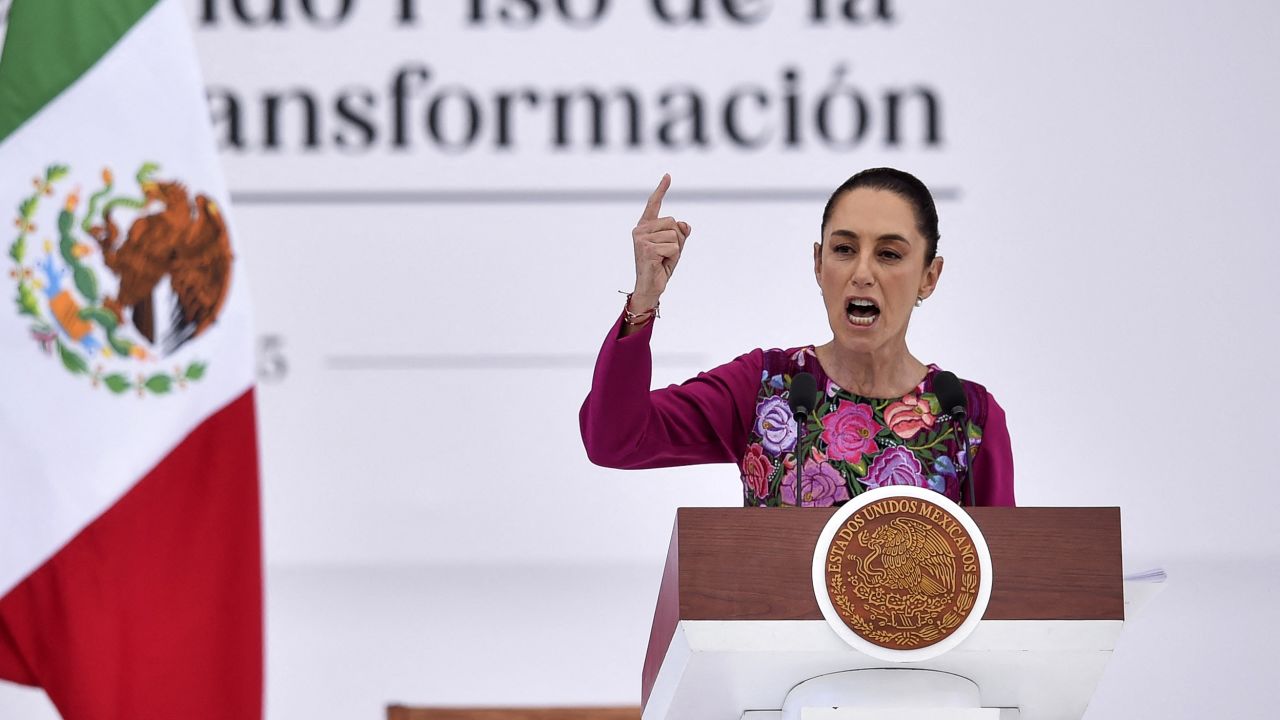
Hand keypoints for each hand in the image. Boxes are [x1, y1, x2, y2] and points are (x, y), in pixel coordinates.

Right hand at [630, 174, 690, 309]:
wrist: (650, 287)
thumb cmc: (661, 265)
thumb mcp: (675, 246)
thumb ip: (680, 233)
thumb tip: (684, 225)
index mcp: (645, 226)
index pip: (654, 204)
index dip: (661, 190)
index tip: (668, 176)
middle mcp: (640, 229)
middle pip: (673, 223)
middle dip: (677, 239)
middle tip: (666, 254)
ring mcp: (641, 239)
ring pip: (675, 236)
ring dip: (675, 250)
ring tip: (663, 260)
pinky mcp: (646, 249)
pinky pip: (673, 247)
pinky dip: (673, 258)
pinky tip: (661, 264)